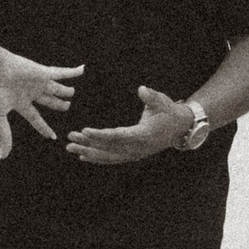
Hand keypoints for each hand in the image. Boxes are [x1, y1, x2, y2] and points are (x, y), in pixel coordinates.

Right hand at [0, 50, 81, 163]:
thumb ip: (4, 136)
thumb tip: (2, 158)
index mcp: (20, 102)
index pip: (35, 118)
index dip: (44, 127)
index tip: (52, 136)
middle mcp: (30, 91)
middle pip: (48, 100)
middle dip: (58, 105)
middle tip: (67, 106)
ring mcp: (37, 81)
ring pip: (56, 88)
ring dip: (65, 91)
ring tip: (72, 92)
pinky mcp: (42, 71)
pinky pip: (61, 72)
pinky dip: (72, 72)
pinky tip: (83, 69)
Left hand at [64, 85, 197, 167]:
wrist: (178, 128)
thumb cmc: (168, 112)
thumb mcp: (162, 102)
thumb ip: (151, 97)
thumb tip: (142, 89)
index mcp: (143, 135)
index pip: (118, 136)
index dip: (101, 135)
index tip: (85, 131)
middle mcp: (137, 149)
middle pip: (109, 148)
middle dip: (88, 144)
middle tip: (70, 138)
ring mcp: (134, 154)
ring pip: (108, 156)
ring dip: (89, 152)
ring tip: (71, 147)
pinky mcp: (131, 155)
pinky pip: (112, 159)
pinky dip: (97, 158)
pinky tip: (83, 156)